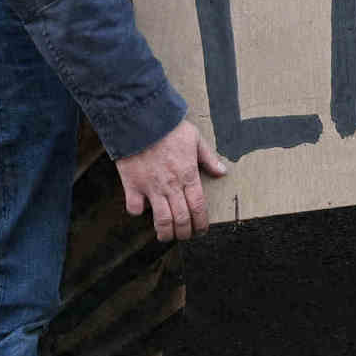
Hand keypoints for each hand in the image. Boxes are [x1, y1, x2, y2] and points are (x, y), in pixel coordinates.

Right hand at [115, 119, 229, 241]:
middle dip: (185, 233)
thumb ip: (208, 158)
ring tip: (166, 235)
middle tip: (185, 236)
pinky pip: (135, 208)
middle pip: (181, 219)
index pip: (198, 207)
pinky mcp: (132, 184)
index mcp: (188, 175)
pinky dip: (139, 213)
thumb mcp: (195, 138)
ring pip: (161, 220)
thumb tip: (222, 172)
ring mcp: (151, 187)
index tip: (201, 231)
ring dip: (165, 232)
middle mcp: (171, 185)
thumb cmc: (169, 127)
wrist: (140, 119)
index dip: (201, 223)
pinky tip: (143, 209)